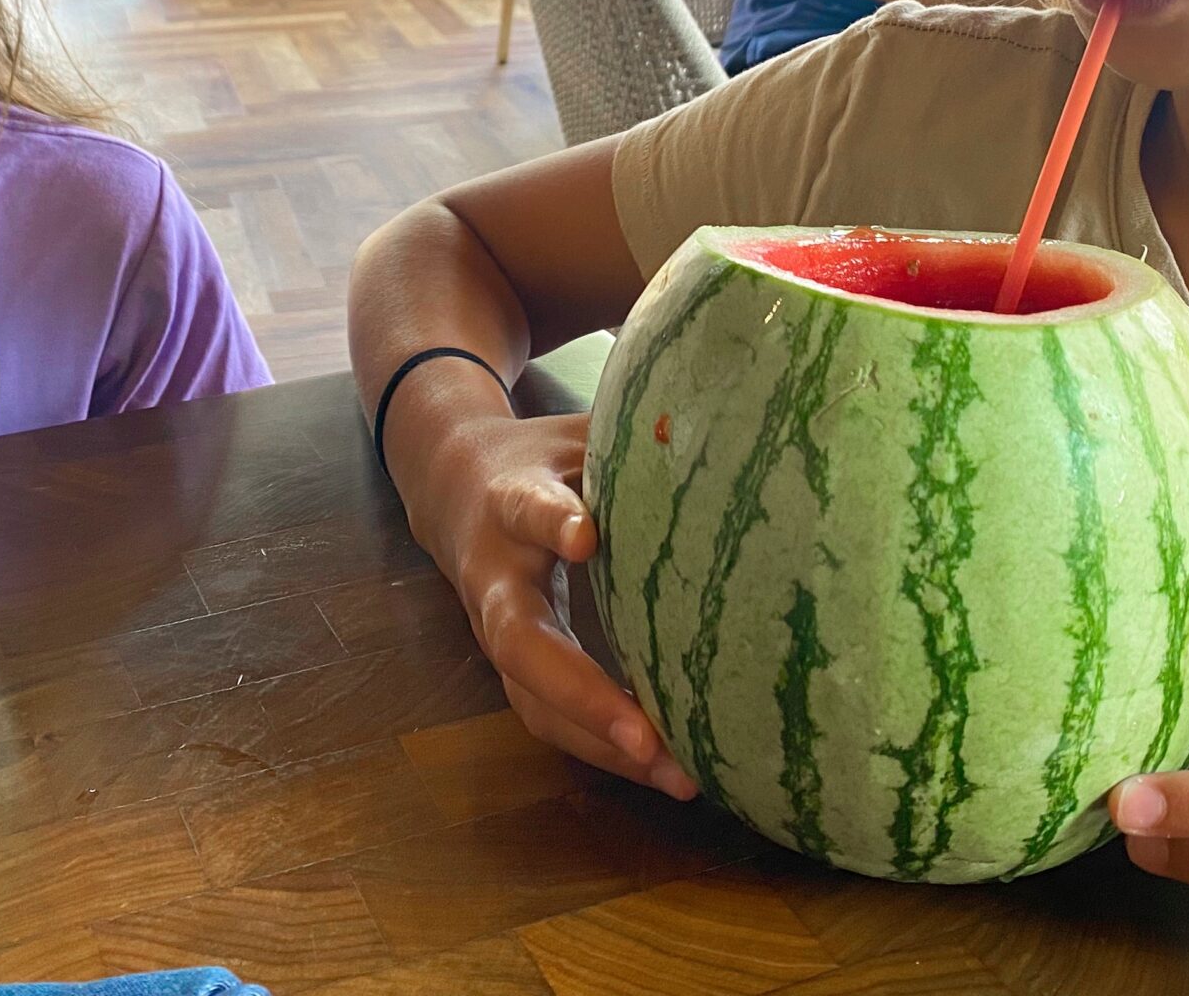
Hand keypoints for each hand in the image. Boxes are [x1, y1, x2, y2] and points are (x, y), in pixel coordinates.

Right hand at [402, 405, 695, 799]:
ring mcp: (497, 632)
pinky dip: (605, 749)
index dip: (552, 522)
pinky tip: (672, 769)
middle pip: (519, 642)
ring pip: (532, 701)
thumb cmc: (541, 460)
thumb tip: (736, 413)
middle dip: (580, 690)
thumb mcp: (577, 435)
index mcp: (510, 501)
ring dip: (600, 743)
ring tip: (677, 774)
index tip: (585, 537)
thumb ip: (637, 438)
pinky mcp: (514, 669)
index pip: (527, 509)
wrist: (452, 486)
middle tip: (644, 732)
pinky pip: (550, 719)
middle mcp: (495, 576)